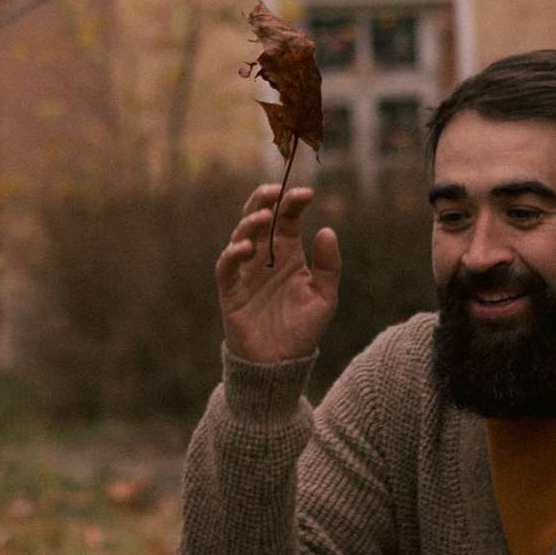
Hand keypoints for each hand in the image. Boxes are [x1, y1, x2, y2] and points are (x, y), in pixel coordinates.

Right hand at [216, 179, 341, 369]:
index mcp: (287, 252)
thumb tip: (327, 230)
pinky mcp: (230, 289)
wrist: (281, 365)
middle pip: (258, 216)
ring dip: (250, 223)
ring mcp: (245, 271)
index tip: (308, 193)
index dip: (293, 202)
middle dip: (263, 199)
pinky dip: (233, 253)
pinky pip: (226, 266)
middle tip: (275, 190)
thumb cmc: (302, 329)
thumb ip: (328, 265)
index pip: (287, 217)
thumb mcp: (325, 297)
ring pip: (240, 235)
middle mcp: (264, 255)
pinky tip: (246, 247)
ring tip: (265, 217)